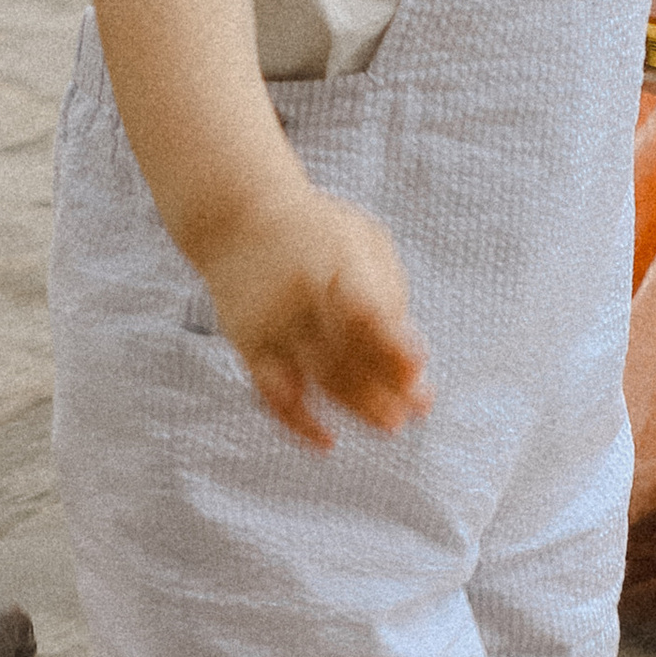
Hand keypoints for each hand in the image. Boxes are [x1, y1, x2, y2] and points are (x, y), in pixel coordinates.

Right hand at [202, 194, 431, 455]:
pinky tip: (326, 440)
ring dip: (356, 406)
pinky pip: (273, 394)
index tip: (419, 370)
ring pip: (316, 379)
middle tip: (416, 411)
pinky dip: (298, 422)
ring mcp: (273, 325)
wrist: (236, 215)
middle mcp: (302, 299)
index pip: (367, 313)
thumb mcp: (362, 240)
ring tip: (390, 424)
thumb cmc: (317, 232)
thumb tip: (408, 353)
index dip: (394, 346)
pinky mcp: (249, 346)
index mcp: (336, 266)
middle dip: (384, 388)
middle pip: (346, 355)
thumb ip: (388, 290)